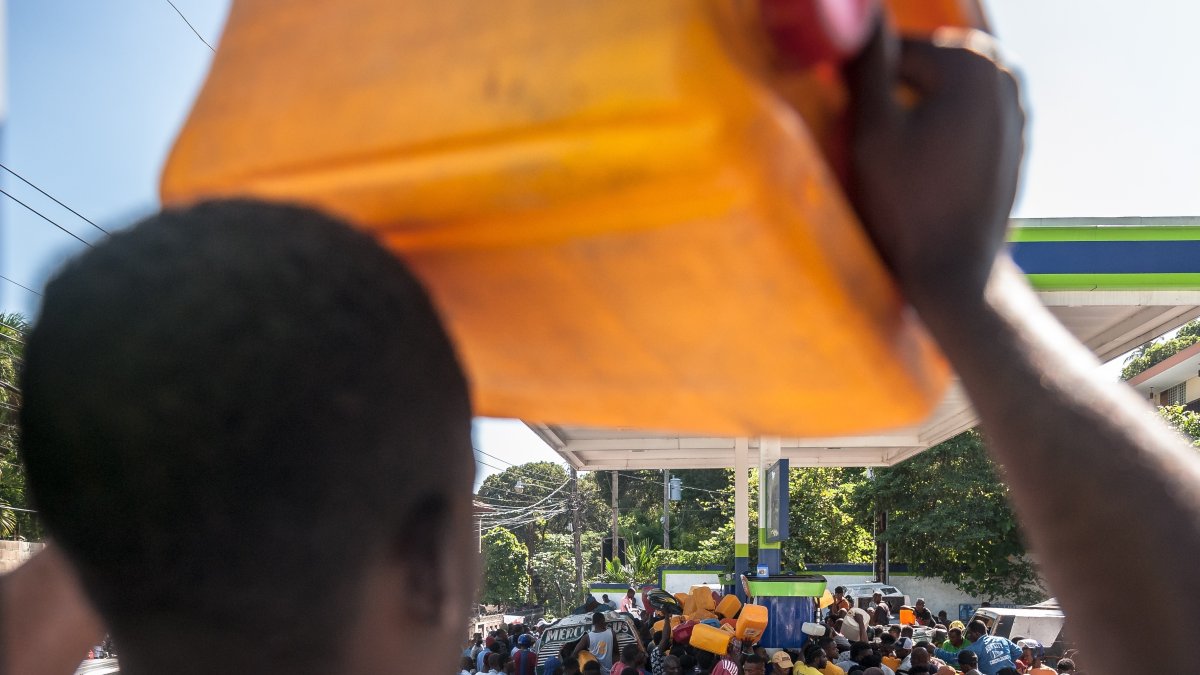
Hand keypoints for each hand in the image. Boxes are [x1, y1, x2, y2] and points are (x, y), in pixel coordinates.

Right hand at [845, 22, 1025, 315]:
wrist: (956, 274)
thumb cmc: (909, 207)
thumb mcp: (873, 131)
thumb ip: (867, 64)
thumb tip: (860, 12)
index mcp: (972, 62)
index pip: (893, 50)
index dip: (859, 88)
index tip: (851, 128)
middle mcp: (1005, 74)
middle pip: (922, 68)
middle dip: (891, 98)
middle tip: (874, 149)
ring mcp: (1016, 108)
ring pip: (940, 94)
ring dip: (913, 116)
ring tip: (899, 165)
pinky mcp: (1014, 140)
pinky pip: (961, 119)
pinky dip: (937, 135)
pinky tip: (923, 174)